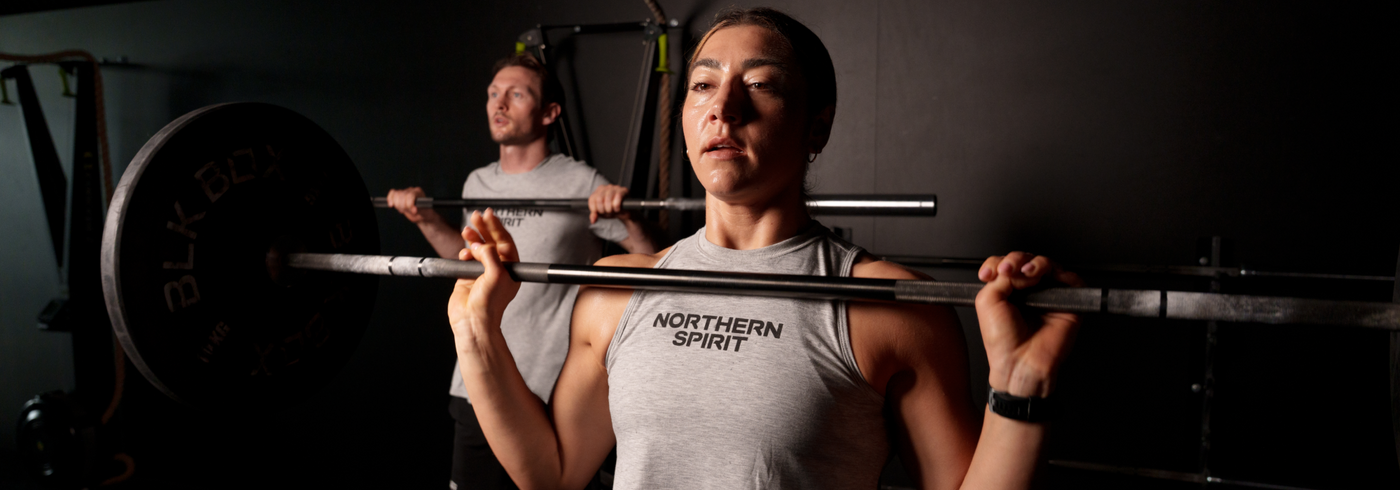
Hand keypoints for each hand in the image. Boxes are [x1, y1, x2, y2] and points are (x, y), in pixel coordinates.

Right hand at [387, 187, 439, 223]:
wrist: (421, 214)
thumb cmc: (423, 213)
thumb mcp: (423, 213)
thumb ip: (419, 211)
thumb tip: (414, 210)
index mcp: (418, 192)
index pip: (410, 195)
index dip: (409, 204)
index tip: (413, 211)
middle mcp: (411, 190)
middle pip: (401, 195)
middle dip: (402, 206)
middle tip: (406, 212)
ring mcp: (405, 191)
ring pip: (396, 195)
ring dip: (397, 204)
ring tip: (402, 210)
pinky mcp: (399, 195)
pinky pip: (392, 193)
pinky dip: (390, 198)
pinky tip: (391, 205)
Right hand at [448, 209, 521, 351]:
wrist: (473, 321)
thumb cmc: (490, 304)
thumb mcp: (496, 275)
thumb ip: (490, 255)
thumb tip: (481, 244)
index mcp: (510, 268)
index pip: (505, 241)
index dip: (497, 227)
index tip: (489, 214)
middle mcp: (497, 269)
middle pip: (491, 242)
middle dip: (483, 228)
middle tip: (476, 216)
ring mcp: (481, 271)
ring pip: (477, 248)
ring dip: (472, 239)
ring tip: (467, 231)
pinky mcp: (467, 276)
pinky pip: (466, 258)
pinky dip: (464, 253)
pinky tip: (464, 253)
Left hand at [588, 184, 631, 223]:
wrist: (626, 212)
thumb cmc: (613, 210)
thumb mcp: (602, 213)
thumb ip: (595, 215)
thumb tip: (592, 220)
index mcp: (599, 191)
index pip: (592, 199)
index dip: (595, 209)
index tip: (600, 213)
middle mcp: (606, 187)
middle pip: (599, 199)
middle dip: (603, 210)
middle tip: (608, 212)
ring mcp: (615, 187)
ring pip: (608, 199)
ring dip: (610, 209)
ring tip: (613, 211)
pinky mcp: (624, 190)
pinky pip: (617, 198)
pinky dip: (617, 207)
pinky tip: (618, 209)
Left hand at [975, 252, 1082, 397]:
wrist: (1019, 362)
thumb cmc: (1002, 341)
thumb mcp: (987, 301)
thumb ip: (999, 277)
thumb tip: (1014, 265)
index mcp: (1009, 291)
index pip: (1007, 264)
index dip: (999, 262)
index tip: (988, 272)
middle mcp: (1029, 291)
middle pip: (1027, 260)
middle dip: (1016, 260)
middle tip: (1008, 270)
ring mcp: (1048, 295)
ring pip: (1047, 264)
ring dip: (1034, 263)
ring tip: (1025, 273)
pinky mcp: (1067, 302)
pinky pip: (1070, 278)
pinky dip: (1057, 271)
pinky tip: (1040, 278)